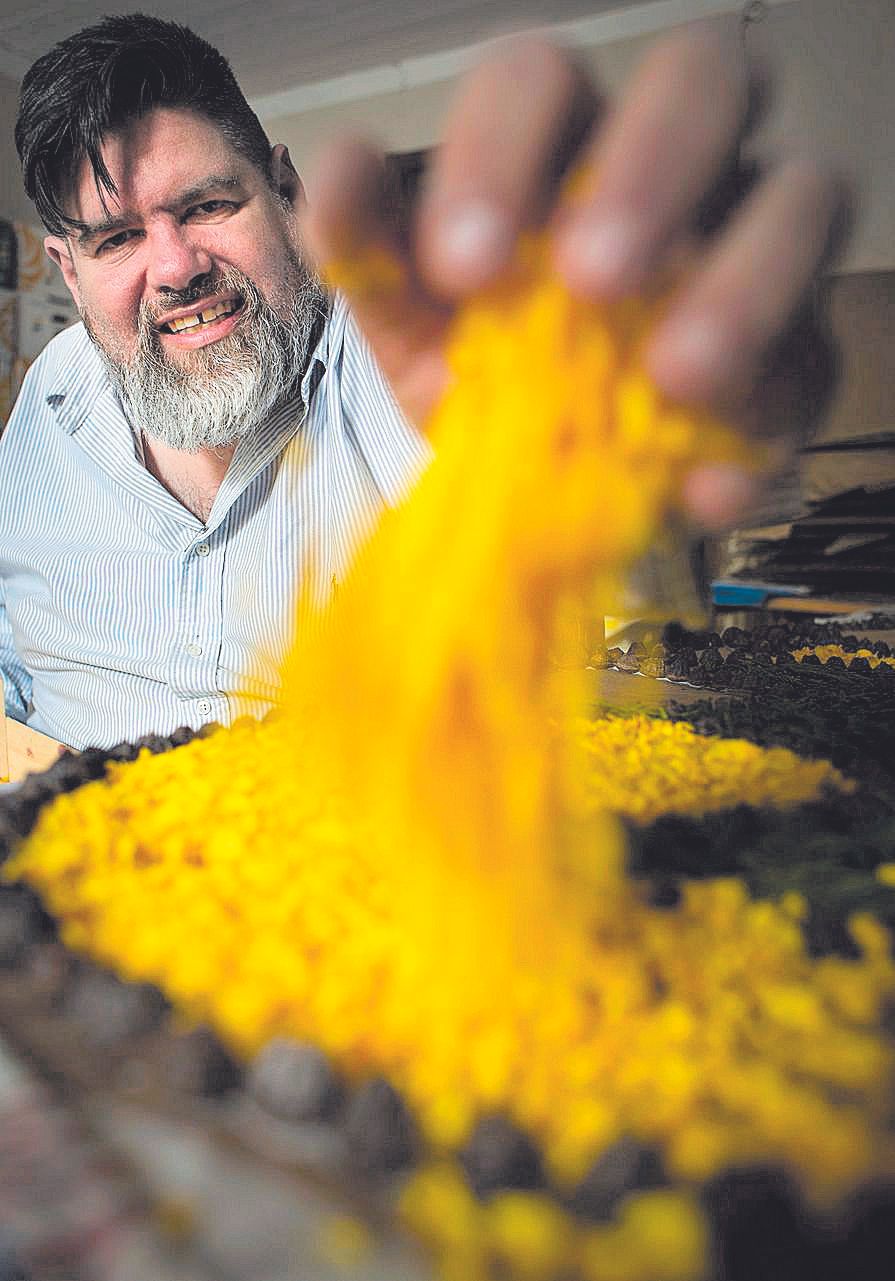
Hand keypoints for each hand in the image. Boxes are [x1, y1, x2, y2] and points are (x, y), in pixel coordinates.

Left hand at [301, 21, 849, 528]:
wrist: (522, 476)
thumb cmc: (470, 362)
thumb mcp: (409, 318)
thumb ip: (371, 246)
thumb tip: (341, 167)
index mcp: (559, 140)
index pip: (542, 81)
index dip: (504, 150)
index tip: (461, 266)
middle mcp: (670, 165)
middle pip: (706, 81)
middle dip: (650, 170)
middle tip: (589, 281)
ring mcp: (747, 246)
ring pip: (806, 196)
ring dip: (744, 281)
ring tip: (673, 379)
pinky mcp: (796, 351)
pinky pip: (814, 365)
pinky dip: (768, 424)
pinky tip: (705, 489)